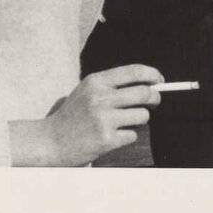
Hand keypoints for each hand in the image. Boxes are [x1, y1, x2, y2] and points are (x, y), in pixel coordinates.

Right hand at [10, 64, 162, 165]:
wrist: (52, 141)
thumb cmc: (74, 115)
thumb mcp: (87, 91)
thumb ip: (112, 85)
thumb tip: (148, 83)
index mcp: (96, 81)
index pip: (133, 71)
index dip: (152, 74)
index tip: (160, 80)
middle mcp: (100, 97)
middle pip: (144, 93)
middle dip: (154, 98)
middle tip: (154, 102)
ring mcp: (104, 119)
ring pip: (143, 116)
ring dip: (140, 120)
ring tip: (125, 122)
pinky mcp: (107, 139)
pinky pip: (133, 135)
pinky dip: (128, 136)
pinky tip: (113, 135)